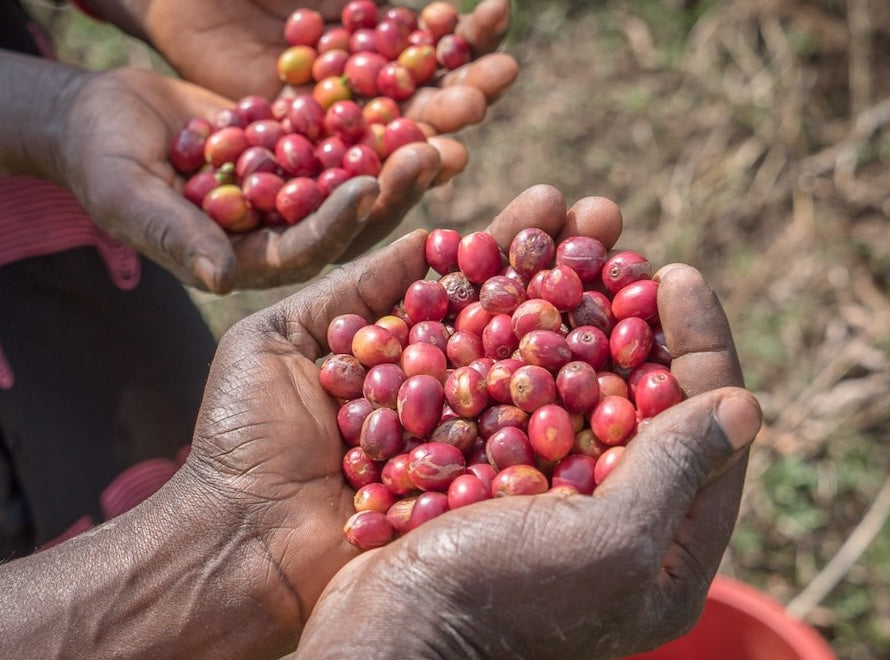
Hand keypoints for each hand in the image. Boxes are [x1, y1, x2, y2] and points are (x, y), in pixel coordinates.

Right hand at [132, 0, 517, 266]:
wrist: (101, 114)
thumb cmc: (102, 162)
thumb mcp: (128, 195)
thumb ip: (173, 232)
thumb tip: (218, 275)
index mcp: (259, 254)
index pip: (308, 247)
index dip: (337, 222)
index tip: (369, 189)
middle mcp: (296, 222)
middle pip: (359, 207)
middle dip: (401, 179)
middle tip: (446, 147)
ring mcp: (311, 179)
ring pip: (373, 157)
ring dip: (421, 129)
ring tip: (467, 96)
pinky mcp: (316, 135)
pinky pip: (361, 112)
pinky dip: (396, 89)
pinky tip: (436, 59)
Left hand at [176, 185, 621, 644]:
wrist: (241, 543)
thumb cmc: (242, 438)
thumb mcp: (278, 337)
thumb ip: (353, 288)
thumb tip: (428, 237)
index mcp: (400, 350)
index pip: (463, 283)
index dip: (506, 242)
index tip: (554, 199)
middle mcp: (443, 390)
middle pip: (509, 318)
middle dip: (561, 265)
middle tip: (609, 213)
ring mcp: (465, 438)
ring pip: (531, 370)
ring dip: (583, 316)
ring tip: (630, 257)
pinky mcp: (478, 487)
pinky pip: (531, 440)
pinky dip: (575, 396)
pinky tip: (623, 347)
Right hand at [290, 185, 762, 657]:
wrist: (388, 639)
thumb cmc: (499, 603)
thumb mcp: (609, 548)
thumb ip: (678, 474)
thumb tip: (742, 403)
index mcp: (660, 542)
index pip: (703, 423)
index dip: (699, 340)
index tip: (675, 271)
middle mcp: (603, 505)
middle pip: (630, 382)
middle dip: (621, 300)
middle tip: (610, 227)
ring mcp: (537, 481)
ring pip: (560, 370)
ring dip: (558, 297)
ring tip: (550, 228)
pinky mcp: (479, 465)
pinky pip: (499, 383)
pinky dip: (497, 328)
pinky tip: (490, 281)